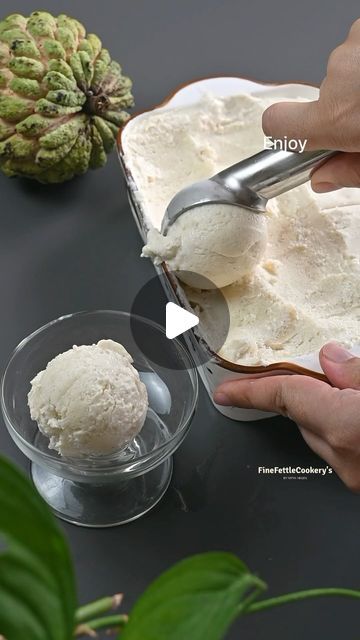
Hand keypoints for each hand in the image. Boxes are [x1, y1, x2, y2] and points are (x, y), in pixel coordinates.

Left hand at [213, 342, 359, 491]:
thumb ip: (355, 371)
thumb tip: (330, 357)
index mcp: (345, 428)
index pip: (282, 398)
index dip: (250, 390)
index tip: (225, 391)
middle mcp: (345, 460)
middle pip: (298, 418)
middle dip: (293, 393)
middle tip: (290, 370)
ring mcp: (354, 477)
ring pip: (319, 437)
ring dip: (319, 411)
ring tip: (336, 387)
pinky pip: (338, 450)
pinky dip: (338, 429)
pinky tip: (351, 414)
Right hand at [262, 18, 359, 191]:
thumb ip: (350, 171)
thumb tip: (323, 178)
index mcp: (337, 117)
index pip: (277, 123)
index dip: (284, 132)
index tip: (294, 137)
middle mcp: (338, 76)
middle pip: (324, 95)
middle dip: (346, 105)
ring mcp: (355, 44)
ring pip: (348, 67)